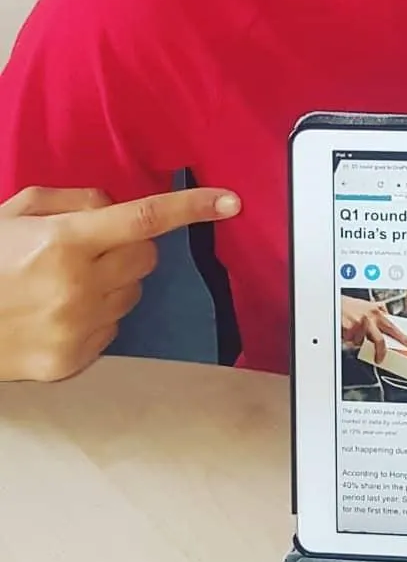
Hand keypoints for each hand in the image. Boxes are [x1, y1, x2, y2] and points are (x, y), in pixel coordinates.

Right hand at [0, 185, 240, 382]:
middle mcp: (77, 285)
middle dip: (132, 248)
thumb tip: (118, 207)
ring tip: (64, 284)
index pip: (145, 219)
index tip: (230, 202)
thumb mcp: (19, 212)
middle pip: (148, 259)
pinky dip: (97, 316)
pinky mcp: (72, 361)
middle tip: (93, 248)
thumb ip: (76, 201)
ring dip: (113, 283)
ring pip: (134, 295)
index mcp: (65, 241)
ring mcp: (77, 328)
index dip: (192, 208)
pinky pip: (113, 329)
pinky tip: (59, 312)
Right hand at [340, 297, 406, 363]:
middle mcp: (370, 317)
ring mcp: (360, 324)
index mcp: (376, 311)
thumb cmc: (347, 305)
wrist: (331, 301)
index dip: (401, 336)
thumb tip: (385, 318)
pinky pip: (351, 341)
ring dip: (357, 339)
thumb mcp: (365, 305)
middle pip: (380, 340)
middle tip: (381, 358)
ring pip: (362, 342)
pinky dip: (348, 338)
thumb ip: (376, 313)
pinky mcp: (350, 330)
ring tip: (350, 329)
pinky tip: (344, 328)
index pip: (392, 326)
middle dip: (382, 351)